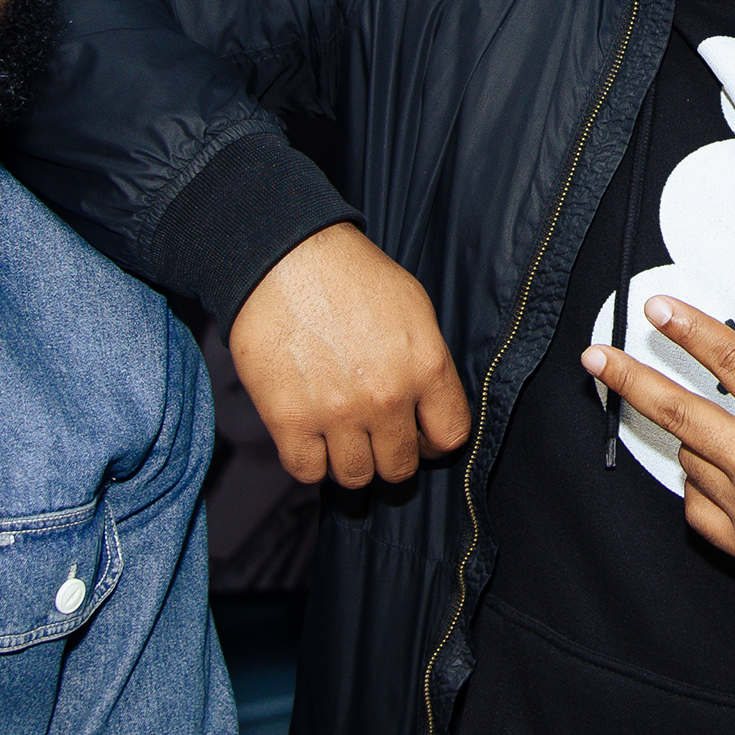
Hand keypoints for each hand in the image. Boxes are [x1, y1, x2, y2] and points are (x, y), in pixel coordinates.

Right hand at [226, 224, 470, 486]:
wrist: (284, 257)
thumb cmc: (351, 275)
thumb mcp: (414, 308)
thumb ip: (427, 363)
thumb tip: (427, 407)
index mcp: (425, 366)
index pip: (450, 437)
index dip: (435, 441)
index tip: (419, 434)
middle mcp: (386, 397)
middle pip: (400, 467)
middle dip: (391, 455)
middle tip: (376, 437)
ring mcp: (337, 413)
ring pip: (356, 477)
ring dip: (351, 462)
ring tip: (342, 437)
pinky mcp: (289, 420)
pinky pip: (308, 471)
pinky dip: (311, 461)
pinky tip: (311, 437)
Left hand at [584, 297, 734, 601]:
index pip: (729, 360)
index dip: (688, 328)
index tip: (656, 308)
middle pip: (677, 410)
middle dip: (629, 378)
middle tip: (596, 359)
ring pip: (692, 456)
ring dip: (703, 439)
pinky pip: (699, 504)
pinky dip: (707, 484)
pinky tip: (731, 478)